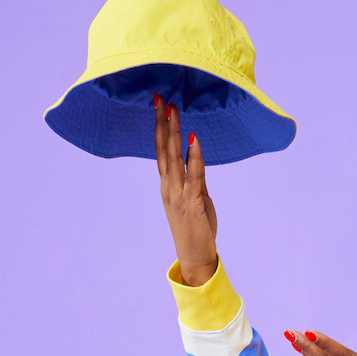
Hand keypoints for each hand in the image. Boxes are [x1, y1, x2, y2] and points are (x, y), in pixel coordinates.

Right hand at [154, 95, 217, 286]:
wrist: (195, 256)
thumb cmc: (196, 229)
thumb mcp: (196, 198)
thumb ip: (195, 177)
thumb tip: (196, 157)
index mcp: (167, 184)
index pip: (162, 150)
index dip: (160, 127)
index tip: (160, 105)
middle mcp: (168, 186)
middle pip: (164, 148)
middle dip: (162, 122)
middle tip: (161, 98)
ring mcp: (178, 194)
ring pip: (174, 157)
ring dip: (174, 132)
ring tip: (173, 110)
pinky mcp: (191, 203)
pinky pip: (194, 175)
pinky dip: (194, 156)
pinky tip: (193, 138)